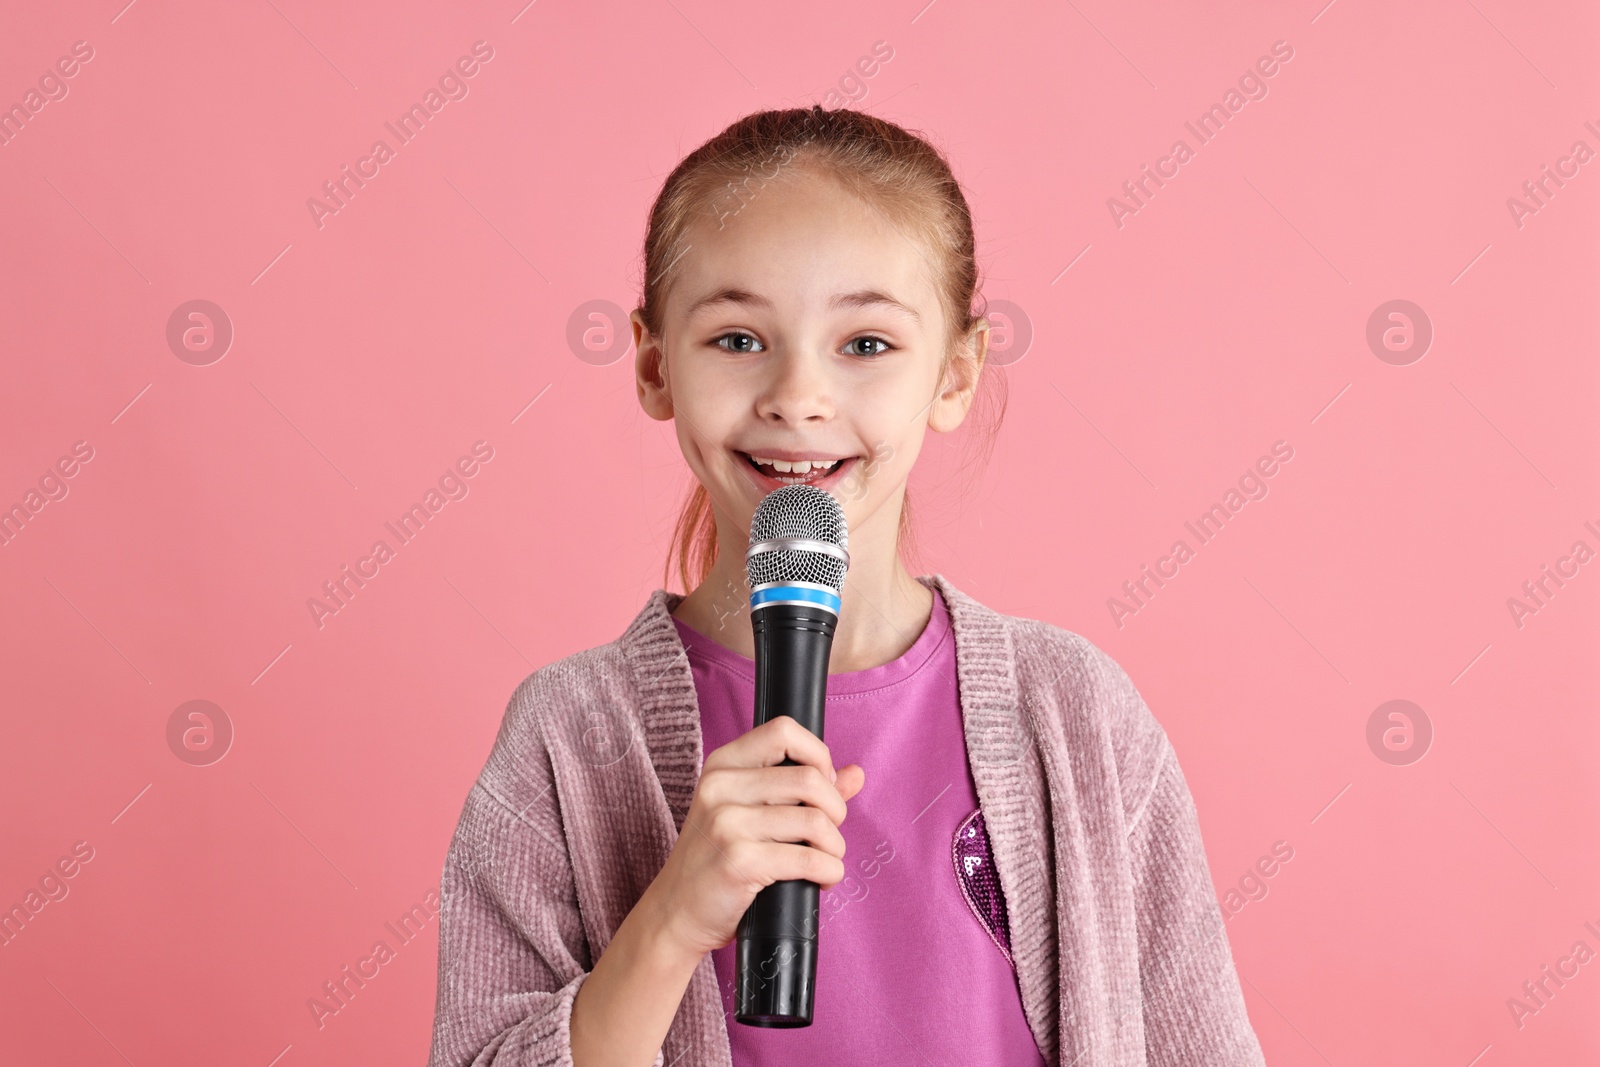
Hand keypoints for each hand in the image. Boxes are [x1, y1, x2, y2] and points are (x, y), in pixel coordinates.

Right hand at [642, 715, 865, 960]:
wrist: (675, 912)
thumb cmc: (717, 860)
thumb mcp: (749, 813)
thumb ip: (802, 791)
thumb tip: (855, 773)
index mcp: (724, 765)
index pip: (784, 731)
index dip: (818, 755)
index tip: (824, 787)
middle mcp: (721, 787)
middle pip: (809, 779)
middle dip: (835, 811)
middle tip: (827, 835)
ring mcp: (727, 823)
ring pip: (815, 821)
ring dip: (834, 847)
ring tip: (825, 860)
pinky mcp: (738, 861)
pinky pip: (808, 859)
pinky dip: (829, 871)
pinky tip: (821, 880)